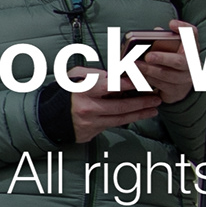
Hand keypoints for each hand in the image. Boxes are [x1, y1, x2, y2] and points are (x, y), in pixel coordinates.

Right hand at [70, 21, 194, 139]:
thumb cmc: (65, 93)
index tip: (142, 81)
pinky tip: (138, 115)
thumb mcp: (74, 76)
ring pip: (120, 119)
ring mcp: (90, 122)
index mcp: (83, 91)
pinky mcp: (92, 132)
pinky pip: (113, 126)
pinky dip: (128, 120)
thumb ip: (94, 73)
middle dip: (141, 102)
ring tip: (154, 109)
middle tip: (156, 98)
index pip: (109, 86)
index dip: (127, 84)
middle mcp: (87, 108)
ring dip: (139, 114)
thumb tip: (115, 74)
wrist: (49, 116)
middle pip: (120, 106)